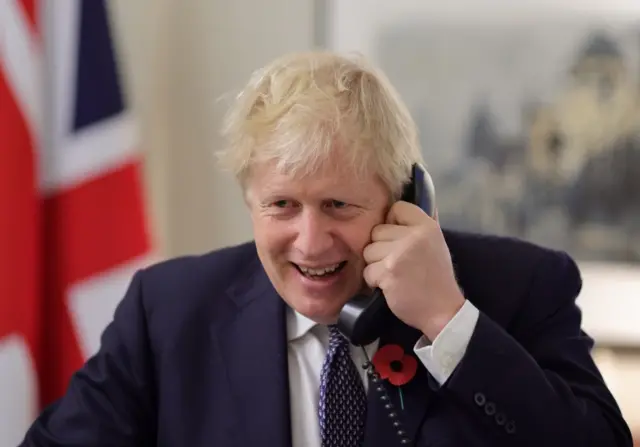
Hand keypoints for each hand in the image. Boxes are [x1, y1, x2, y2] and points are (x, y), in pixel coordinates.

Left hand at [362, 201, 464, 340]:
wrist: (443, 310)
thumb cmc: (437, 277)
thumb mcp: (435, 244)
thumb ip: (418, 226)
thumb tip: (399, 207)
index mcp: (427, 226)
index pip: (397, 207)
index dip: (392, 221)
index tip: (398, 238)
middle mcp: (413, 236)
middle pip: (377, 230)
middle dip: (381, 247)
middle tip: (396, 262)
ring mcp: (399, 254)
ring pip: (368, 250)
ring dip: (375, 264)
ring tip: (393, 274)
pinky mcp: (387, 272)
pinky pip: (367, 270)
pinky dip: (374, 281)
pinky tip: (389, 286)